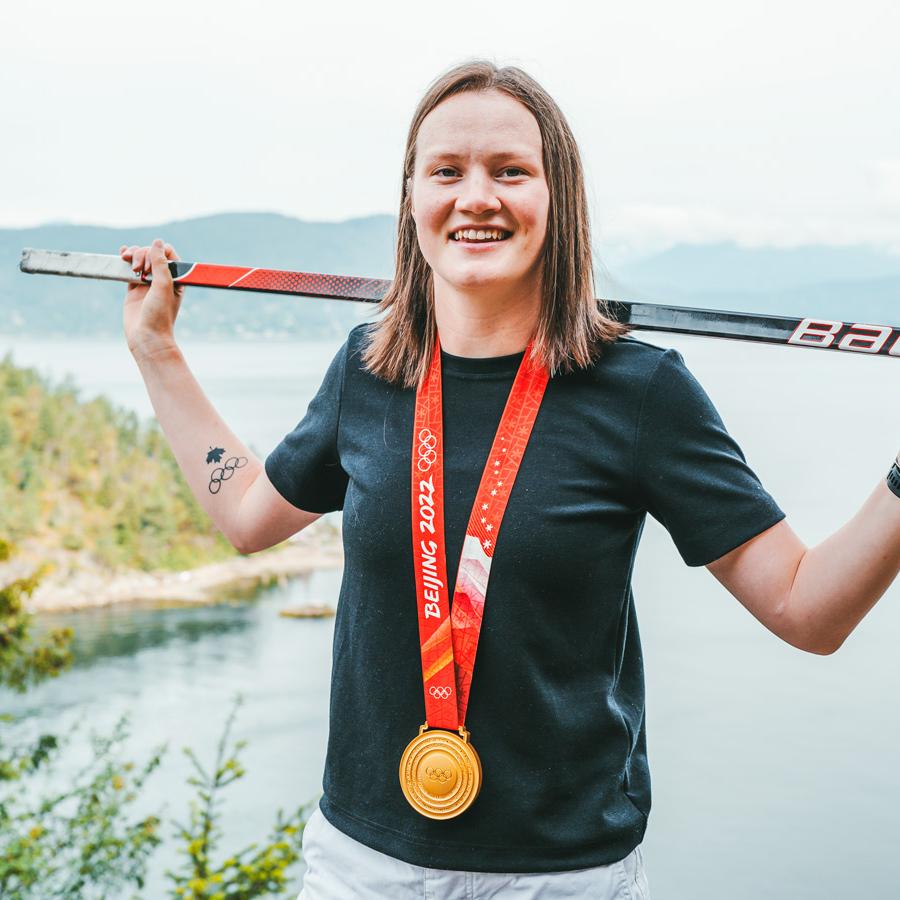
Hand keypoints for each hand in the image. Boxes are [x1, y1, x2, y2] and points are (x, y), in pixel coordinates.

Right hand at [120, 238, 183, 358]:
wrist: (146, 336)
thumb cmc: (159, 315)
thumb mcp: (163, 286)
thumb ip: (160, 264)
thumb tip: (157, 242)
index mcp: (176, 278)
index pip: (168, 254)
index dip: (158, 252)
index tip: (151, 263)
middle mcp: (162, 279)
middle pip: (152, 254)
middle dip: (143, 255)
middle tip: (140, 270)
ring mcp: (147, 283)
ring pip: (140, 259)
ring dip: (134, 255)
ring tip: (130, 264)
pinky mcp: (133, 288)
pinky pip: (129, 269)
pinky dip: (126, 260)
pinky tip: (122, 253)